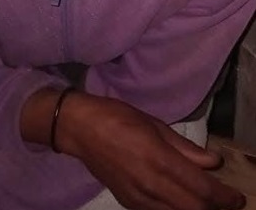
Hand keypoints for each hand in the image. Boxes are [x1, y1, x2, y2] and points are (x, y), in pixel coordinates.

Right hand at [57, 92, 245, 209]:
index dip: (224, 197)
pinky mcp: (128, 203)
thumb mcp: (154, 124)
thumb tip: (213, 162)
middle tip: (227, 201)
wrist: (80, 129)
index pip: (201, 189)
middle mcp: (150, 184)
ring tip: (205, 202)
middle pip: (193, 209)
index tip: (237, 198)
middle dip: (214, 208)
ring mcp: (138, 198)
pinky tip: (179, 201)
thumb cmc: (118, 117)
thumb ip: (185, 147)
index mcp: (159, 159)